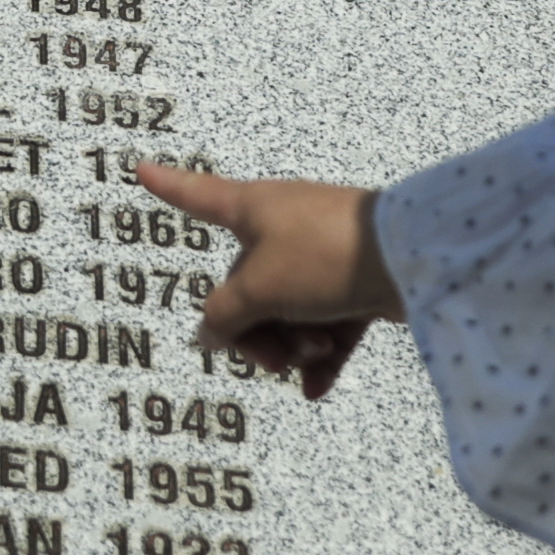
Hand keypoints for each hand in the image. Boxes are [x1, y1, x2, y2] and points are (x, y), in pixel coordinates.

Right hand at [125, 161, 392, 396]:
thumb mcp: (258, 289)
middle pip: (246, 289)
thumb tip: (207, 335)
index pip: (199, 195)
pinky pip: (326, 325)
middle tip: (276, 359)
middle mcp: (283, 227)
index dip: (169, 186)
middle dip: (257, 332)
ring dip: (293, 346)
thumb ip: (224, 315)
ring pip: (287, 312)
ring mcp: (321, 255)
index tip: (141, 167)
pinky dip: (322, 355)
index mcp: (253, 210)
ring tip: (313, 357)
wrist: (413, 260)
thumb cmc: (325, 255)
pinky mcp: (356, 282)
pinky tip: (317, 387)